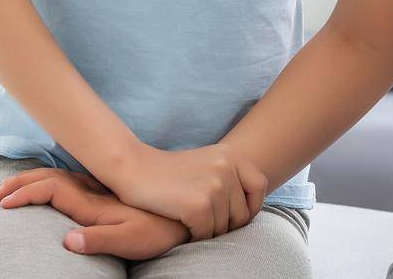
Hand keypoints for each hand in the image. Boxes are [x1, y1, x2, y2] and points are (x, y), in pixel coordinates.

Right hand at [0, 168, 188, 259]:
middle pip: (48, 179)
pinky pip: (66, 183)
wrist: (184, 213)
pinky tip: (41, 188)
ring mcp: (98, 191)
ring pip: (56, 178)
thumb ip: (100, 239)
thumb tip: (67, 242)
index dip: (25, 194)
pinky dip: (45, 183)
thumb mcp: (132, 241)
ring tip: (8, 188)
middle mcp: (93, 191)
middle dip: (19, 183)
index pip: (50, 189)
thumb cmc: (159, 231)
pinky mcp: (104, 194)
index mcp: (93, 201)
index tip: (2, 203)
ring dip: (30, 181)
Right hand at [106, 144, 266, 240]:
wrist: (133, 168)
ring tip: (190, 221)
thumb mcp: (208, 163)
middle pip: (241, 214)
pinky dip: (194, 236)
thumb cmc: (169, 172)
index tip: (233, 215)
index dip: (250, 206)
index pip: (259, 187)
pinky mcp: (199, 206)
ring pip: (223, 228)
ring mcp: (214, 187)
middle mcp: (227, 168)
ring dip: (207, 231)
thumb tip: (251, 211)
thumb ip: (230, 177)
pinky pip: (206, 235)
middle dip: (224, 224)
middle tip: (203, 220)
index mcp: (231, 155)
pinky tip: (182, 226)